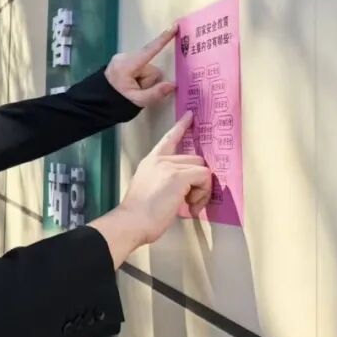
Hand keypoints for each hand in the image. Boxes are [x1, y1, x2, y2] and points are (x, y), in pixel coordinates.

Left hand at [105, 28, 177, 107]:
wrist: (96, 103)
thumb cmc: (115, 102)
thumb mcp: (137, 101)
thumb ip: (156, 93)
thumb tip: (172, 84)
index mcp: (127, 65)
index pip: (149, 50)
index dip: (163, 39)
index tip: (174, 26)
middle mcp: (124, 57)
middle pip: (150, 67)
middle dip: (148, 80)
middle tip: (137, 92)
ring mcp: (121, 58)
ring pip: (145, 68)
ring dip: (143, 80)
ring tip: (132, 90)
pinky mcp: (121, 61)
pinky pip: (138, 67)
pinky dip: (138, 77)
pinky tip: (129, 85)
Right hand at [119, 112, 212, 243]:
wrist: (132, 220)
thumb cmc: (138, 213)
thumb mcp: (148, 188)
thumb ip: (163, 180)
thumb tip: (183, 188)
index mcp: (151, 161)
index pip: (168, 139)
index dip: (181, 126)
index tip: (190, 116)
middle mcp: (160, 160)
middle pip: (195, 159)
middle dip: (199, 180)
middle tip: (191, 200)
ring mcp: (169, 166)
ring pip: (202, 169)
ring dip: (202, 189)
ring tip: (190, 205)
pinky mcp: (179, 176)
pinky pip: (204, 177)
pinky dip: (203, 193)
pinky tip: (191, 206)